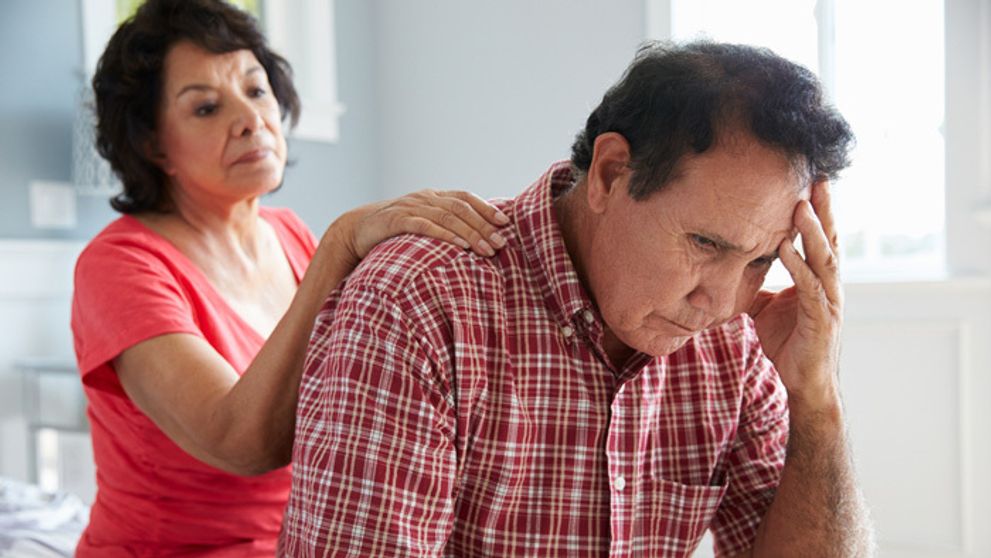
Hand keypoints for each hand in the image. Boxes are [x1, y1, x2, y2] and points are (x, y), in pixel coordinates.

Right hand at [343, 189, 509, 260]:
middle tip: (501, 242)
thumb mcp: (420, 223)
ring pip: (447, 217)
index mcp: (432, 196)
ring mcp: (411, 207)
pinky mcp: (397, 220)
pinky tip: (461, 246)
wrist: (355, 230)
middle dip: (483, 225)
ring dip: (470, 233)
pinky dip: (445, 235)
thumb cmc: (393, 231)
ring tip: (487, 249)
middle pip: (461, 208)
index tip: (505, 222)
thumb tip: (474, 239)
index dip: (486, 208)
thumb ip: (442, 225)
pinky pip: (425, 226)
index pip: (465, 197)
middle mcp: (424, 197)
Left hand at [748, 181, 841, 409]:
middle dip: (823, 209)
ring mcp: (828, 302)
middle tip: (817, 178)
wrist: (803, 383)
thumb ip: (754, 285)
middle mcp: (828, 285)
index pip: (818, 238)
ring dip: (812, 233)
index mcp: (818, 279)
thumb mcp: (764, 308)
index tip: (808, 181)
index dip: (816, 211)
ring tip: (801, 207)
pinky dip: (798, 267)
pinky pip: (809, 288)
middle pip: (828, 239)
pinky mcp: (821, 320)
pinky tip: (786, 250)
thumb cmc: (788, 344)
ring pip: (824, 259)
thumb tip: (728, 268)